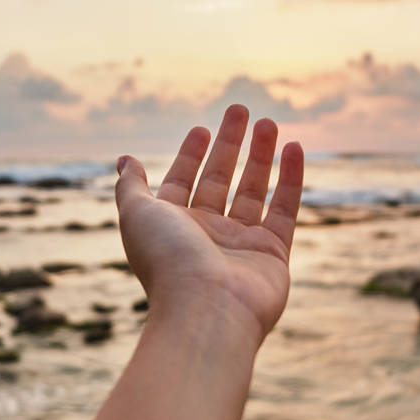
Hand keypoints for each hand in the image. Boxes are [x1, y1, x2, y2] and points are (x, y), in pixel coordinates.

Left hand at [115, 104, 303, 346]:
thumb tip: (125, 159)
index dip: (190, 156)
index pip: (182, 182)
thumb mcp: (137, 214)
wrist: (207, 309)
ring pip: (253, 190)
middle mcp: (206, 235)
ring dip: (261, 155)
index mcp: (173, 227)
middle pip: (220, 180)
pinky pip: (284, 209)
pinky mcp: (273, 253)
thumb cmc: (168, 260)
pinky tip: (293, 148)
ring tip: (269, 122)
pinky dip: (290, 178)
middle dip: (229, 145)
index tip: (201, 129)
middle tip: (241, 110)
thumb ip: (131, 187)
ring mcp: (241, 244)